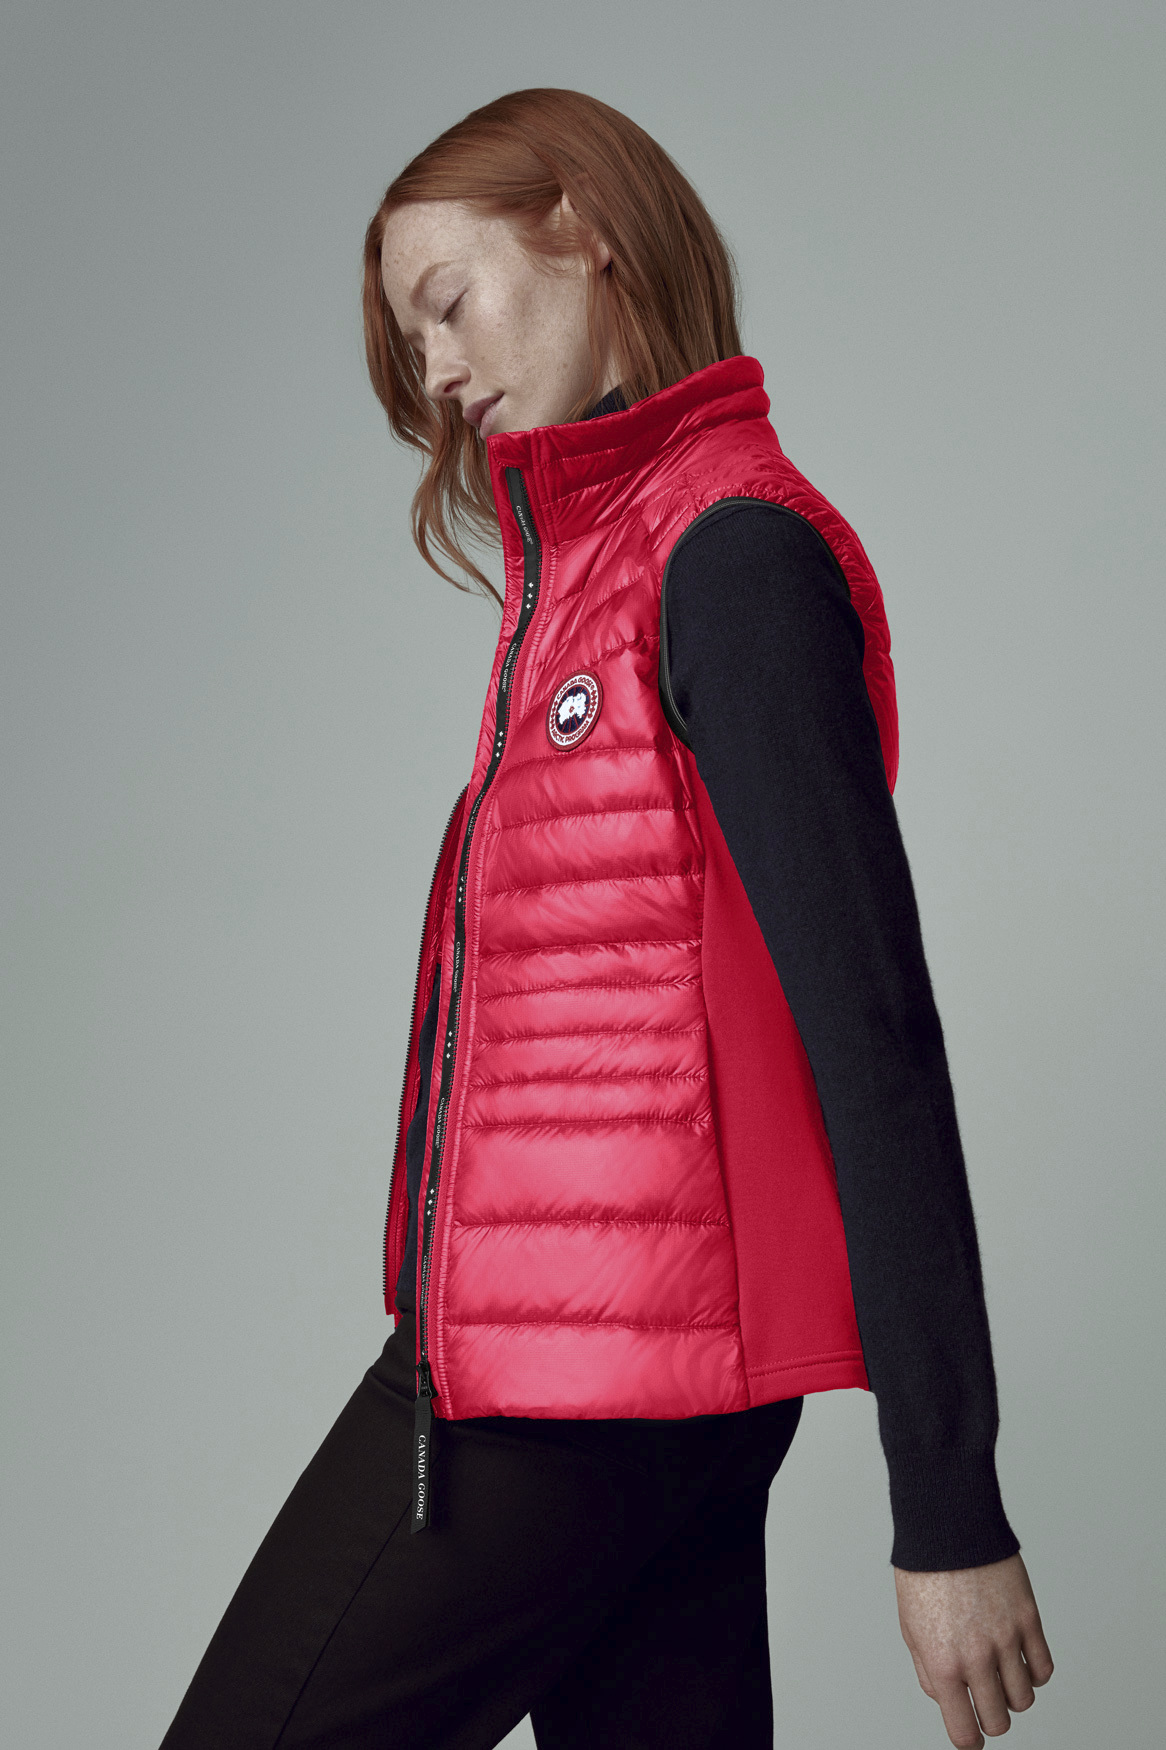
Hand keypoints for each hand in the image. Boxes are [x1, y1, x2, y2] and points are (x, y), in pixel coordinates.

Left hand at [894, 1554, 1052, 1747]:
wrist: (948, 1525)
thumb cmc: (924, 1572)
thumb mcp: (909, 1626)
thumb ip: (928, 1670)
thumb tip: (948, 1698)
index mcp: (942, 1663)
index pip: (965, 1731)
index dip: (969, 1739)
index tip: (971, 1734)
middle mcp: (977, 1657)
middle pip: (998, 1721)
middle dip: (991, 1717)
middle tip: (985, 1700)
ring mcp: (1006, 1639)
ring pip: (1025, 1699)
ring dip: (1013, 1694)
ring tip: (1000, 1672)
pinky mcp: (1028, 1619)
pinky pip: (1044, 1669)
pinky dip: (1035, 1672)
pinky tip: (1020, 1658)